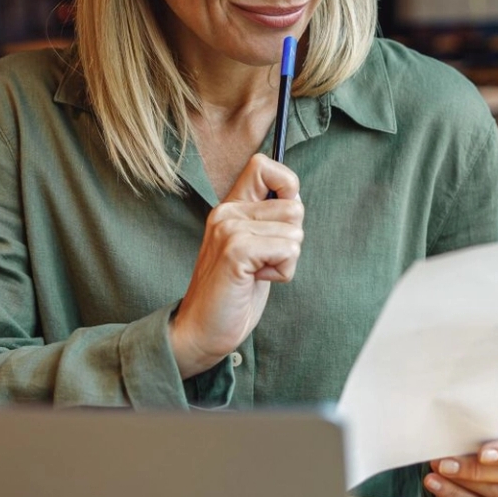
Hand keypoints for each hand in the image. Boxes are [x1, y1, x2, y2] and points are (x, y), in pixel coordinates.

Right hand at [169, 154, 302, 378]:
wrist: (201, 330)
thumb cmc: (232, 294)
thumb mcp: (253, 249)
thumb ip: (269, 222)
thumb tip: (296, 199)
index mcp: (230, 208)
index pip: (265, 166)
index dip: (287, 186)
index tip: (281, 221)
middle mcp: (226, 212)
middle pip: (294, 207)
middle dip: (291, 241)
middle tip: (262, 262)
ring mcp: (229, 229)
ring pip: (294, 232)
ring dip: (286, 260)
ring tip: (256, 274)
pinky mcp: (235, 250)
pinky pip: (287, 250)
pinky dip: (282, 272)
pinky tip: (255, 280)